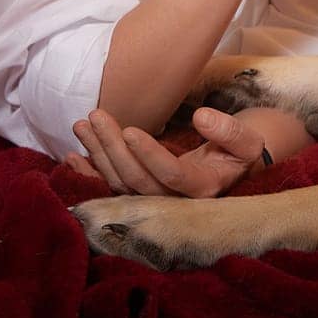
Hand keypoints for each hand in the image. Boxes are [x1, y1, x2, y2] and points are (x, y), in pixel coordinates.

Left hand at [66, 106, 267, 197]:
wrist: (235, 168)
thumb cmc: (241, 151)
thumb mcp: (247, 139)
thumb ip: (228, 131)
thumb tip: (202, 117)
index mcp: (203, 187)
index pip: (172, 175)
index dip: (149, 155)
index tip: (130, 130)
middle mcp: (176, 201)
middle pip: (138, 180)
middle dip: (113, 148)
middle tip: (95, 116)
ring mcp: (156, 199)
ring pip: (121, 182)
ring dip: (98, 154)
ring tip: (82, 124)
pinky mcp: (141, 192)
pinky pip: (111, 188)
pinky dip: (90, 173)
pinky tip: (70, 156)